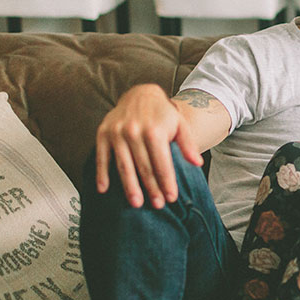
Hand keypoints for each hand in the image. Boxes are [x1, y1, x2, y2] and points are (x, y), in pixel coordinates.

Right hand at [95, 84, 202, 208]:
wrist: (140, 94)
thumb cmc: (163, 114)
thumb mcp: (180, 125)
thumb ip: (188, 144)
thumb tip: (197, 163)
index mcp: (155, 131)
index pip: (162, 163)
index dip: (167, 182)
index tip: (171, 198)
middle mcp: (135, 132)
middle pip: (144, 167)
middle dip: (151, 188)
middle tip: (157, 205)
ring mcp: (117, 133)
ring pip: (124, 166)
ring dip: (130, 187)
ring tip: (136, 203)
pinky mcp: (103, 133)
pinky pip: (102, 157)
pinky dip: (102, 174)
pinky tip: (104, 189)